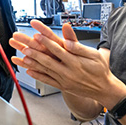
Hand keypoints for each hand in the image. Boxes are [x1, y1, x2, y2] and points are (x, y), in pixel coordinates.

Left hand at [10, 20, 125, 107]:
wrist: (104, 89)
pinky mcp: (62, 86)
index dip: (46, 42)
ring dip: (32, 63)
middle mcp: (68, 72)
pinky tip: (28, 71)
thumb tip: (67, 41)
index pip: (58, 50)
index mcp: (76, 62)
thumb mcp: (94, 55)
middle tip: (24, 46)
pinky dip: (37, 76)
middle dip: (34, 52)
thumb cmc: (100, 70)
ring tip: (21, 57)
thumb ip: (79, 47)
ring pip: (45, 71)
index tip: (37, 35)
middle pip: (48, 61)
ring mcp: (64, 80)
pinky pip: (47, 80)